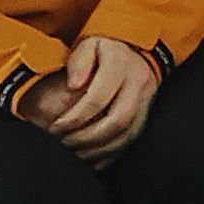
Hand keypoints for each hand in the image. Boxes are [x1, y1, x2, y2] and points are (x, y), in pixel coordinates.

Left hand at [19, 36, 160, 162]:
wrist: (138, 48)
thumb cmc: (106, 48)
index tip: (55, 127)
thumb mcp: (90, 44)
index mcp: (121, 65)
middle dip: (87, 138)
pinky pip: (133, 139)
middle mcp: (138, 83)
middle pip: (117, 121)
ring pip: (127, 134)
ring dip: (99, 149)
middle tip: (64, 143)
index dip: (75, 117)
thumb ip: (79, 61)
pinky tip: (93, 159)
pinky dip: (112, 153)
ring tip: (75, 153)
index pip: (98, 99)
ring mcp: (146, 100)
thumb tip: (73, 85)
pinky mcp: (148, 112)